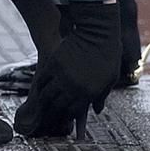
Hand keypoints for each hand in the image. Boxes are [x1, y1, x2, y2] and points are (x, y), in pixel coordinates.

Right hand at [13, 1, 119, 138]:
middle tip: (49, 114)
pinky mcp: (54, 63)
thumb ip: (102, 96)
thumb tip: (96, 110)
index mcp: (89, 93)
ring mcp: (63, 75)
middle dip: (53, 111)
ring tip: (42, 103)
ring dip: (44, 101)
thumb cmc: (108, 54)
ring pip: (47, 95)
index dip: (68, 116)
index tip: (64, 118)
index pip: (73, 112)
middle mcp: (74, 87)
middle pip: (58, 106)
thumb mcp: (110, 78)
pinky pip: (42, 79)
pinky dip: (40, 86)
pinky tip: (39, 88)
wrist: (98, 32)